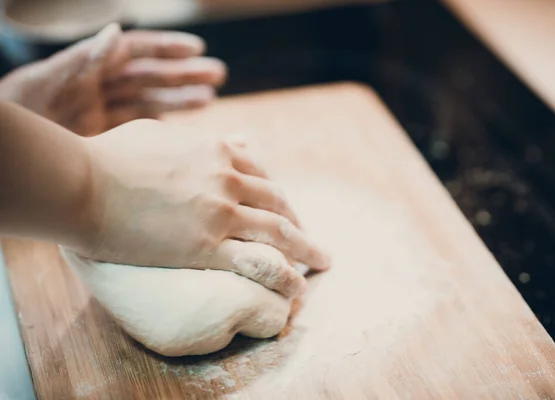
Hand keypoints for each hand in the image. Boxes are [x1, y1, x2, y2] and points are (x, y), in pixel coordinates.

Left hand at [0, 24, 225, 135]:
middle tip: (219, 74)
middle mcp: (102, 86)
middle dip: (185, 74)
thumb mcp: (49, 79)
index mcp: (90, 65)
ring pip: (152, 103)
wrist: (9, 151)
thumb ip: (84, 58)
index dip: (167, 47)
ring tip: (210, 98)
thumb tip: (115, 31)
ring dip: (181, 100)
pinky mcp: (107, 138)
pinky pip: (141, 130)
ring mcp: (106, 113)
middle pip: (151, 76)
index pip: (136, 50)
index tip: (196, 48)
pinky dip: (163, 129)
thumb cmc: (20, 107)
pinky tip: (185, 130)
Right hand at [78, 119, 329, 297]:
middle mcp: (227, 180)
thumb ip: (205, 140)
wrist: (81, 183)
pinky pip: (258, 263)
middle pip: (278, 204)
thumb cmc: (110, 155)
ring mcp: (220, 214)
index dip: (279, 197)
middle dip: (300, 224)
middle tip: (310, 241)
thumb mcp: (162, 135)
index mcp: (217, 152)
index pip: (262, 175)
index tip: (287, 213)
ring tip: (321, 263)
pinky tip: (296, 287)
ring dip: (306, 249)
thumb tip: (241, 139)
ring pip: (279, 233)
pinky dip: (284, 275)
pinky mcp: (205, 247)